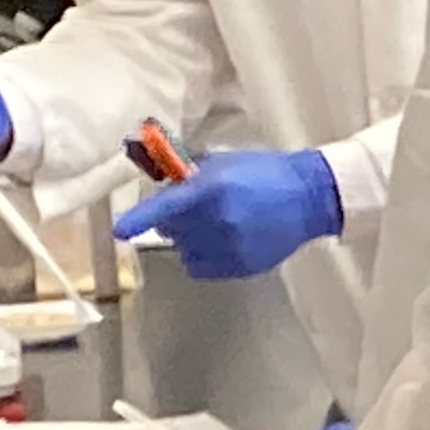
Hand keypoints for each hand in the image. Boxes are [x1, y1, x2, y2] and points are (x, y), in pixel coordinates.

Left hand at [115, 150, 343, 277]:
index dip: (140, 219)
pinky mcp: (241, 266)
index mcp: (213, 189)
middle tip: (196, 207)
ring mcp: (231, 247)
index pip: (166, 208)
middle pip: (171, 229)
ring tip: (214, 224)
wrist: (310, 197)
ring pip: (185, 251)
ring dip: (190, 238)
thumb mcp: (224, 162)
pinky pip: (202, 267)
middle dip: (175, 218)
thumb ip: (189, 173)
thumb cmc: (264, 171)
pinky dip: (204, 255)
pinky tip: (223, 240)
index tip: (119, 231)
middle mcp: (219, 220)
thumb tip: (160, 180)